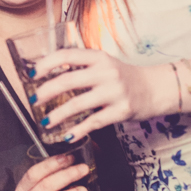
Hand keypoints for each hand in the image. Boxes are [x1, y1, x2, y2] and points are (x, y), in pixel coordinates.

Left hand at [32, 49, 156, 141]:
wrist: (157, 88)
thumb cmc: (124, 77)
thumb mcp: (104, 64)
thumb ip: (82, 66)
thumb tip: (49, 73)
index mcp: (98, 57)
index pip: (66, 55)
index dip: (46, 64)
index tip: (32, 74)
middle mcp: (106, 72)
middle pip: (68, 81)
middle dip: (46, 91)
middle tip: (33, 100)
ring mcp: (115, 92)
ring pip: (78, 104)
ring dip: (57, 114)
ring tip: (45, 121)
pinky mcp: (122, 111)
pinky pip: (94, 122)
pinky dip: (78, 130)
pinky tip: (67, 135)